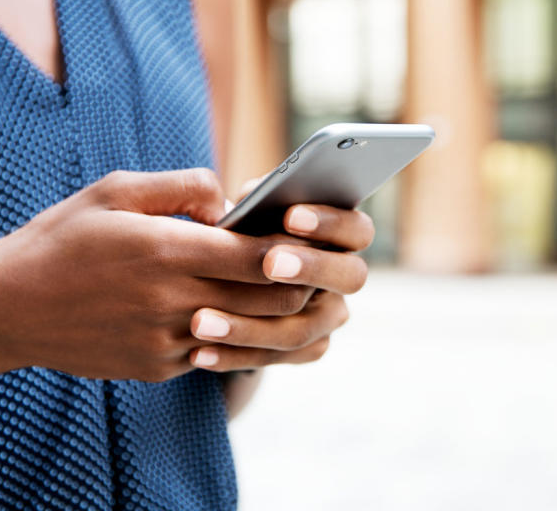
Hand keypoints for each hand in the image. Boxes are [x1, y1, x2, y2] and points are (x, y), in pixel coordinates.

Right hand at [0, 168, 367, 382]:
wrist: (4, 307)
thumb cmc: (62, 238)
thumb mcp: (118, 191)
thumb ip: (185, 187)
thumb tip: (232, 201)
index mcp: (169, 250)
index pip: (263, 257)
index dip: (297, 249)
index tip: (308, 236)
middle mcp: (175, 301)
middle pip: (271, 301)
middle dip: (300, 283)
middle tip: (308, 263)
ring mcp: (168, 341)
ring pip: (251, 333)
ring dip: (274, 314)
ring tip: (281, 289)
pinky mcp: (159, 367)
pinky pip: (215, 351)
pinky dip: (233, 331)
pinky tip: (230, 310)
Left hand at [187, 185, 375, 371]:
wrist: (227, 273)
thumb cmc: (245, 225)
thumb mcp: (251, 206)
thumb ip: (259, 198)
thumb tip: (251, 199)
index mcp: (344, 235)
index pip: (357, 229)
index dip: (330, 223)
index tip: (291, 216)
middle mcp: (345, 276)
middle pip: (350, 278)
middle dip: (311, 269)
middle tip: (270, 264)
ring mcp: (328, 316)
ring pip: (302, 330)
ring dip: (250, 327)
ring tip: (202, 322)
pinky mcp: (305, 348)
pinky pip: (275, 357)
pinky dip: (234, 356)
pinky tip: (199, 353)